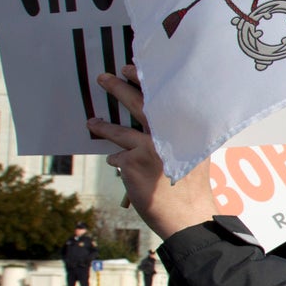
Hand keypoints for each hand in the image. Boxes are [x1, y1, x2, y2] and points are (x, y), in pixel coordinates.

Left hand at [86, 66, 214, 239]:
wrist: (189, 216)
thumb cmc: (191, 188)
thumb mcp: (193, 157)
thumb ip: (176, 140)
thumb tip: (148, 126)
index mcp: (185, 130)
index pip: (165, 98)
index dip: (146, 80)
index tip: (132, 69)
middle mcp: (168, 134)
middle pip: (139, 104)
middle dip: (119, 88)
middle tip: (105, 78)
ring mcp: (150, 147)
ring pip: (118, 130)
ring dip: (102, 126)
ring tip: (92, 122)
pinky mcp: (133, 162)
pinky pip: (117, 157)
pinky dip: (118, 162)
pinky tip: (122, 168)